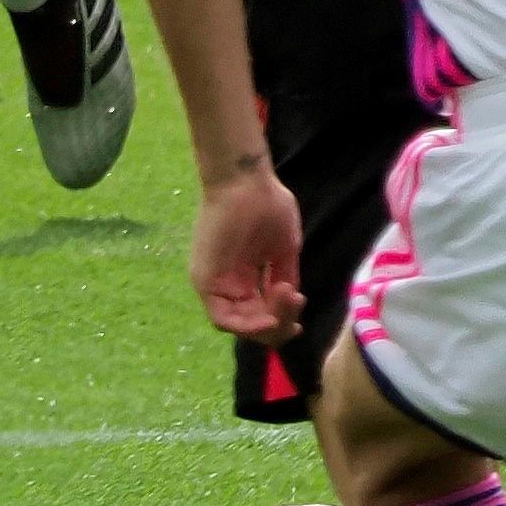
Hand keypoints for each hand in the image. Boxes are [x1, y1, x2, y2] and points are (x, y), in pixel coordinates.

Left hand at [190, 161, 306, 341]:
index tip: (301, 315)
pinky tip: (270, 317)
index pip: (260, 312)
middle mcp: (227, 284)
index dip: (281, 320)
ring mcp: (214, 284)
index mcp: (244, 276)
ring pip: (237, 324)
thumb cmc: (268, 204)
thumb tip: (290, 300)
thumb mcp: (283, 248)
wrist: (247, 180)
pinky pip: (222, 318)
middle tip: (297, 304)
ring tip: (288, 301)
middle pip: (250, 323)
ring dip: (266, 324)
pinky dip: (247, 325)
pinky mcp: (204, 281)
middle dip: (278, 323)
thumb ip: (284, 276)